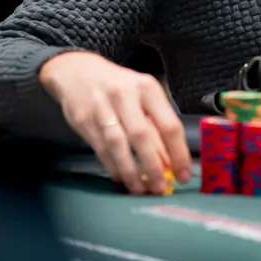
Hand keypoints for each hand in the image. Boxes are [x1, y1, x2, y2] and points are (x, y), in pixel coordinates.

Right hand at [40, 51, 190, 194]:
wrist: (78, 71)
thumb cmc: (119, 87)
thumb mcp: (143, 97)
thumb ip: (157, 127)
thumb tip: (170, 163)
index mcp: (147, 88)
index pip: (168, 124)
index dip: (178, 153)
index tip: (182, 174)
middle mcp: (125, 95)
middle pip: (142, 135)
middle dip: (152, 166)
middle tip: (160, 188)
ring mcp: (102, 107)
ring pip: (118, 144)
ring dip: (130, 171)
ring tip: (140, 189)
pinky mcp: (84, 120)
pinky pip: (100, 149)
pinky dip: (112, 167)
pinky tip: (121, 178)